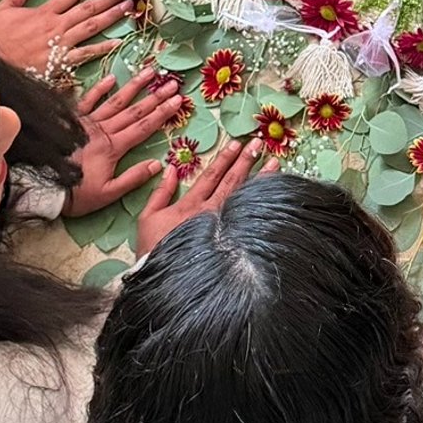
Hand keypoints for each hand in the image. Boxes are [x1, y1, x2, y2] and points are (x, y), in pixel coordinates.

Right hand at [0, 0, 134, 73]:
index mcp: (43, 13)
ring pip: (91, 28)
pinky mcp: (62, 63)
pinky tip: (117, 42)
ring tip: (127, 9)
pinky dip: (102, 48)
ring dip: (111, 17)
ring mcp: (61, 45)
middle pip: (87, 9)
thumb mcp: (2, 10)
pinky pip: (86, 54)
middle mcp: (56, 26)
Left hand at [64, 68, 188, 215]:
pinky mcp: (73, 122)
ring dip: (134, 86)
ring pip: (115, 101)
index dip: (163, 113)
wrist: (43, 188)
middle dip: (156, 96)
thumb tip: (158, 164)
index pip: (144, 127)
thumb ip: (133, 178)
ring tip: (149, 72)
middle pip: (135, 111)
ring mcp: (88, 124)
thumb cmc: (77, 194)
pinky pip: (88, 101)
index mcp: (113, 148)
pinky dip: (99, 89)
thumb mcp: (108, 194)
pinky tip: (111, 78)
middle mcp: (103, 131)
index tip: (178, 100)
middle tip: (172, 82)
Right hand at [135, 132, 272, 257]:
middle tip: (258, 143)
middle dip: (245, 161)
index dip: (225, 159)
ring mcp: (224, 228)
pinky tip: (274, 196)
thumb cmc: (154, 250)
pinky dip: (262, 207)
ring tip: (274, 163)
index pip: (212, 176)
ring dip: (260, 179)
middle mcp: (211, 213)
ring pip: (245, 198)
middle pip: (232, 182)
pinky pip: (249, 220)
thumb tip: (169, 168)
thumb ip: (160, 192)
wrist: (166, 279)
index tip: (237, 143)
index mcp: (191, 205)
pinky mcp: (233, 242)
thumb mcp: (148, 218)